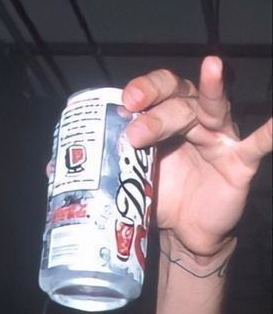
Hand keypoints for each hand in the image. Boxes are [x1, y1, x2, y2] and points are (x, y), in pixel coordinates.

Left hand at [122, 56, 271, 258]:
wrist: (186, 233)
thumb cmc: (164, 196)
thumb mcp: (133, 176)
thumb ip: (111, 163)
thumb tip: (61, 165)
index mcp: (170, 118)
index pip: (160, 92)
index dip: (145, 89)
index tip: (125, 101)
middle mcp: (198, 120)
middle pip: (181, 100)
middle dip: (157, 111)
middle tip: (135, 128)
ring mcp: (220, 138)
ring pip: (209, 111)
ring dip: (196, 100)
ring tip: (198, 80)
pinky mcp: (239, 162)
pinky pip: (256, 144)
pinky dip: (268, 132)